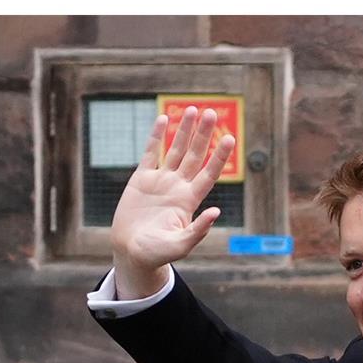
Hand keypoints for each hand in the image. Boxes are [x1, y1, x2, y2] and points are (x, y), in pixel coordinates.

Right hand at [110, 106, 235, 298]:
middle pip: (195, 155)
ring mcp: (160, 181)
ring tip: (193, 109)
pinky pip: (151, 153)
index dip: (219, 157)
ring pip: (176, 150)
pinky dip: (157, 136)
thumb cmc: (157, 253)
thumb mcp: (180, 245)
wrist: (131, 252)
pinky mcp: (141, 179)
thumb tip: (216, 211)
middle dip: (203, 135)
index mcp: (190, 201)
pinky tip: (164, 119)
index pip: (209, 173)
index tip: (230, 139)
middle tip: (212, 113)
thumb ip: (198, 230)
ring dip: (184, 130)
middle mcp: (178, 187)